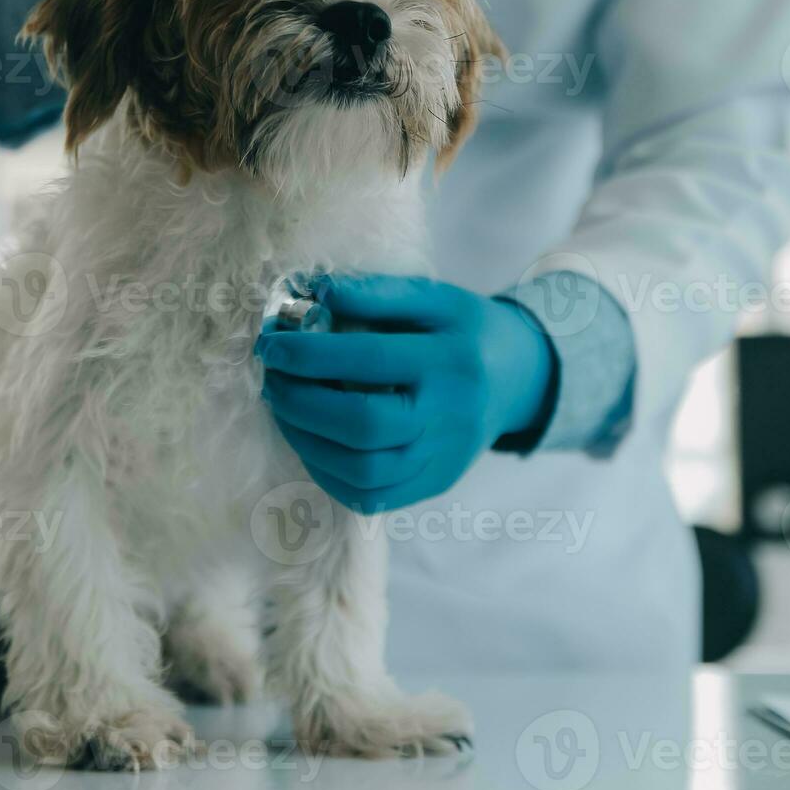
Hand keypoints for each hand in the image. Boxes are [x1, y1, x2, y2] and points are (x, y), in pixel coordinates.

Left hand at [255, 276, 558, 513]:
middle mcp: (451, 417)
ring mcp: (444, 459)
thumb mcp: (434, 298)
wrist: (516, 380)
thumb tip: (311, 293)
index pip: (371, 361)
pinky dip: (328, 473)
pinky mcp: (434, 484)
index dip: (311, 354)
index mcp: (452, 360)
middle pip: (364, 425)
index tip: (272, 344)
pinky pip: (371, 496)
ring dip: (307, 441)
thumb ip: (375, 294)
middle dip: (302, 403)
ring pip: (364, 471)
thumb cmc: (463, 332)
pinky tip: (310, 441)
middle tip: (272, 380)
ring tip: (284, 409)